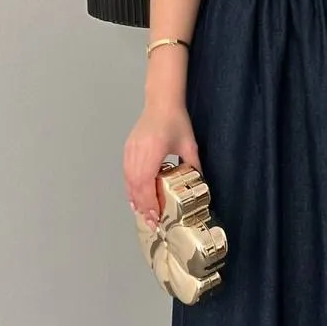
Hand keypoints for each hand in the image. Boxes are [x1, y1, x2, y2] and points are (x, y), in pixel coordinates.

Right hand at [123, 101, 202, 228]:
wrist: (161, 102)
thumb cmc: (176, 121)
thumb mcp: (189, 145)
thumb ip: (193, 166)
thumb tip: (200, 184)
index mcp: (153, 151)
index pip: (147, 183)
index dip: (150, 203)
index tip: (156, 217)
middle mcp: (138, 152)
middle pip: (136, 186)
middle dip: (143, 207)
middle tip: (151, 223)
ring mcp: (130, 151)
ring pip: (129, 182)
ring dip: (135, 200)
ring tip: (143, 215)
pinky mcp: (127, 150)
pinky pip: (126, 174)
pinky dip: (130, 188)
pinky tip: (135, 199)